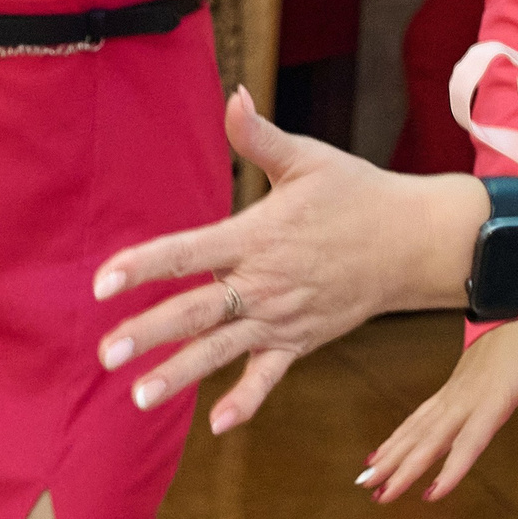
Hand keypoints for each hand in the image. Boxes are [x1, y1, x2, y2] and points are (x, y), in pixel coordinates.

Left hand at [92, 91, 488, 433]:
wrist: (414, 241)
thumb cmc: (357, 194)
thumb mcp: (308, 159)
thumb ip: (259, 136)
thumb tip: (232, 95)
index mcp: (257, 236)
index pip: (187, 252)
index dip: (143, 266)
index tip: (102, 282)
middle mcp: (264, 283)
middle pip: (196, 312)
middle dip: (148, 332)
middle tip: (106, 352)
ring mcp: (283, 316)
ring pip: (222, 349)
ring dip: (180, 373)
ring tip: (139, 396)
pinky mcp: (302, 338)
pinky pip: (271, 374)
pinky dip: (248, 398)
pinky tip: (219, 423)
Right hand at [359, 315, 517, 503]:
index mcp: (493, 397)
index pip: (470, 441)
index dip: (451, 469)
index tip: (429, 495)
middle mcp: (466, 398)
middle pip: (431, 440)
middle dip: (402, 469)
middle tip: (376, 495)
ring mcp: (454, 393)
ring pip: (417, 429)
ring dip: (391, 455)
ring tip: (366, 481)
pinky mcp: (450, 389)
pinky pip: (418, 416)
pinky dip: (398, 436)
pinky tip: (380, 453)